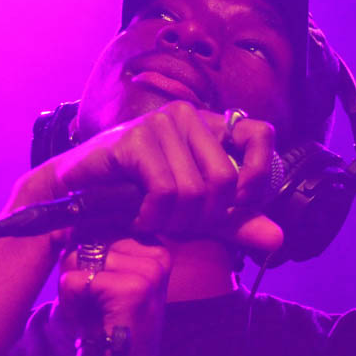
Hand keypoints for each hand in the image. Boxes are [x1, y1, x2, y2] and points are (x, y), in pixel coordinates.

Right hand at [29, 100, 283, 252]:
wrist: (77, 194)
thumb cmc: (137, 198)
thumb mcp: (196, 213)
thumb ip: (235, 223)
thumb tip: (278, 240)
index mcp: (210, 126)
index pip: (261, 135)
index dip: (258, 177)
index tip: (236, 208)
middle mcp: (189, 116)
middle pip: (225, 180)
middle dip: (204, 218)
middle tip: (178, 226)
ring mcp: (161, 123)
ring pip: (195, 191)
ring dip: (174, 222)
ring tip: (154, 222)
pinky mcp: (135, 139)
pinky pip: (165, 191)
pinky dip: (154, 218)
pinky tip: (139, 219)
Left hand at [53, 238, 172, 355]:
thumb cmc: (108, 337)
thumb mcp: (102, 287)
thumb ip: (92, 254)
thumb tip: (70, 224)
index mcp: (155, 251)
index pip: (98, 229)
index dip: (86, 262)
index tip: (103, 295)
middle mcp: (158, 255)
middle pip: (87, 241)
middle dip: (79, 275)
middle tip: (99, 311)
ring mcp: (149, 271)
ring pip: (79, 258)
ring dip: (76, 291)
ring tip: (99, 317)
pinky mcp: (134, 290)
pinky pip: (77, 279)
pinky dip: (74, 303)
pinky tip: (96, 324)